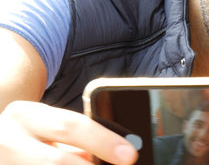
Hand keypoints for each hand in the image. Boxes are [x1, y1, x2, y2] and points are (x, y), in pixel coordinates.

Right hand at [0, 101, 137, 163]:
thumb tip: (120, 153)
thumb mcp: (49, 127)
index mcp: (27, 115)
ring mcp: (3, 162)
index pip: (70, 126)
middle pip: (56, 160)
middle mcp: (9, 139)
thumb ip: (78, 139)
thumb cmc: (31, 135)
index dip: (103, 142)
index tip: (129, 156)